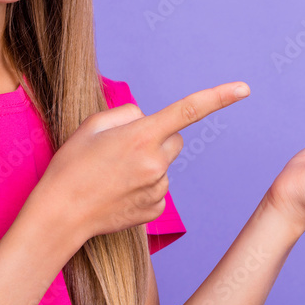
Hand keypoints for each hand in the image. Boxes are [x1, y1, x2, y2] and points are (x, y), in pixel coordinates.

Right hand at [35, 81, 250, 242]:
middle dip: (158, 139)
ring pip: (164, 166)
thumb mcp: (91, 126)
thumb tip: (147, 119)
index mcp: (141, 136)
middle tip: (123, 151)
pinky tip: (118, 193)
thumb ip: (126, 114)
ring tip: (113, 176)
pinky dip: (143, 188)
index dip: (219, 97)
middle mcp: (156, 163)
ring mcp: (158, 189)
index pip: (188, 110)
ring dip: (147, 165)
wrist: (60, 215)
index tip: (244, 89)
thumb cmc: (71, 166)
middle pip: (175, 140)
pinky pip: (159, 189)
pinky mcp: (156, 211)